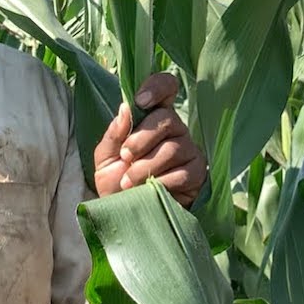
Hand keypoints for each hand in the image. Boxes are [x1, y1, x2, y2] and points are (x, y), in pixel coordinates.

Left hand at [93, 72, 206, 206]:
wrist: (125, 217)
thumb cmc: (116, 183)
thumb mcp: (105, 158)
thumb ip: (114, 133)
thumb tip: (125, 108)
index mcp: (154, 119)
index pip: (166, 87)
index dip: (157, 87)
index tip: (140, 101)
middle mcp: (176, 130)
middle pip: (168, 119)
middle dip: (141, 139)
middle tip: (125, 157)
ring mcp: (190, 151)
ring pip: (173, 148)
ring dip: (145, 166)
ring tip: (129, 182)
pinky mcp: (197, 174)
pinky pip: (182, 172)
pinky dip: (159, 182)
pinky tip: (147, 190)